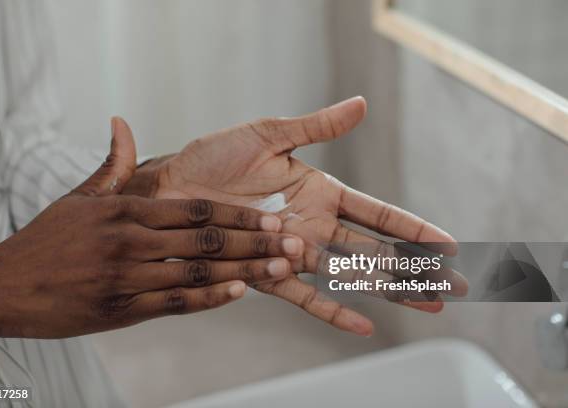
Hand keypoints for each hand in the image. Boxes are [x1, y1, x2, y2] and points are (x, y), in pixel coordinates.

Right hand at [0, 118, 302, 344]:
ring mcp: (127, 278)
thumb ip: (110, 166)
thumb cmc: (45, 241)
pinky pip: (175, 303)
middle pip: (206, 238)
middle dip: (254, 240)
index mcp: (124, 210)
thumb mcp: (77, 199)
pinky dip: (209, 298)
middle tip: (292, 241)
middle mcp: (130, 241)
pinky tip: (238, 293)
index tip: (272, 216)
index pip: (195, 208)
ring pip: (198, 271)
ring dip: (244, 270)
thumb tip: (120, 123)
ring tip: (280, 268)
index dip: (239, 213)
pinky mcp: (121, 311)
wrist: (3, 287)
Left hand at [126, 97, 467, 335]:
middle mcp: (313, 225)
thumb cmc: (214, 158)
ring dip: (388, 291)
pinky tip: (363, 326)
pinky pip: (304, 295)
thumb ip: (317, 127)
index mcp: (320, 192)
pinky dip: (332, 309)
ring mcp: (293, 252)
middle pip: (374, 251)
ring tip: (425, 305)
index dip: (412, 228)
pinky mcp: (266, 271)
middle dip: (415, 268)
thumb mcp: (270, 134)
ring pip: (350, 275)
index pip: (377, 213)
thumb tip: (361, 105)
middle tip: (453, 286)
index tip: (447, 243)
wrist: (170, 187)